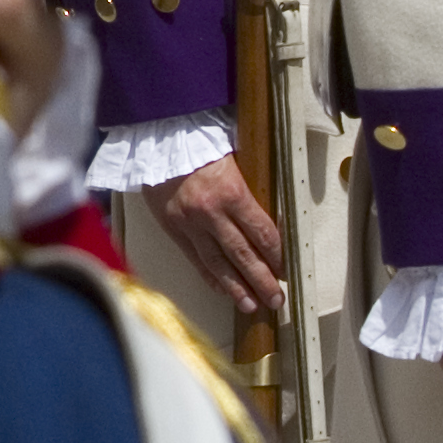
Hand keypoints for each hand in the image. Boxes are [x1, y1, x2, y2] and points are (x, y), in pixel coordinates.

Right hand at [141, 154, 287, 316]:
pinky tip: (221, 289)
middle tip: (275, 299)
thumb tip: (266, 220)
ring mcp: (189, 223)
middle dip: (261, 280)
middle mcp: (210, 212)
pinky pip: (194, 258)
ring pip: (217, 263)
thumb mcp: (232, 157)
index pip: (261, 233)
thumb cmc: (198, 141)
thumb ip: (246, 189)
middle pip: (242, 255)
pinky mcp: (172, 227)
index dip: (276, 255)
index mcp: (231, 191)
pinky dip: (209, 276)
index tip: (285, 270)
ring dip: (236, 287)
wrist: (156, 136)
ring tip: (251, 305)